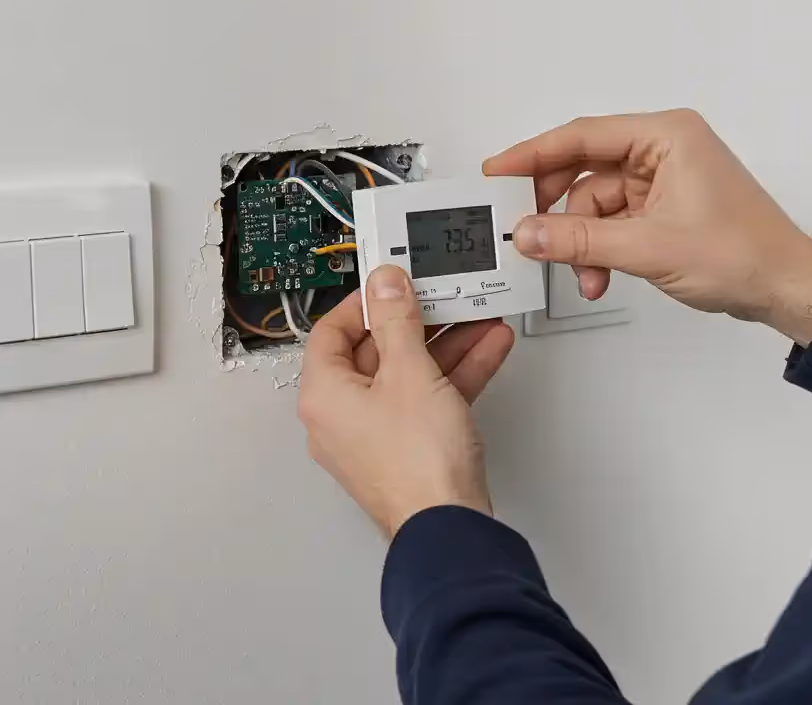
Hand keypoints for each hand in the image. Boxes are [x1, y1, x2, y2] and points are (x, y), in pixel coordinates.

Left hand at [297, 265, 515, 537]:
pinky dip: (454, 375)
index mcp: (324, 395)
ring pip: (409, 374)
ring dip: (446, 344)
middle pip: (376, 351)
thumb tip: (385, 286)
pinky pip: (428, 399)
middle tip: (443, 297)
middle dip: (419, 321)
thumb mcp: (411, 372)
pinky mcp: (409, 449)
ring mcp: (376, 435)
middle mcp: (342, 417)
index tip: (393, 284)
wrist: (450, 527)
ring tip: (478, 318)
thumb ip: (399, 322)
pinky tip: (486, 350)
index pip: (333, 331)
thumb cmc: (418, 465)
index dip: (364, 302)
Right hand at [484, 109, 811, 346]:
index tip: (497, 173)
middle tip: (524, 229)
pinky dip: (600, 249)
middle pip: (584, 168)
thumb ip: (579, 240)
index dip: (533, 155)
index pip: (582, 136)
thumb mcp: (648, 247)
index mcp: (666, 136)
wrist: (785, 288)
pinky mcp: (664, 208)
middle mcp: (663, 150)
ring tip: (584, 275)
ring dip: (582, 241)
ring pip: (595, 202)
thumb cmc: (744, 254)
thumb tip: (528, 233)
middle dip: (557, 208)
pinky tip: (599, 276)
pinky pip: (613, 221)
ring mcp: (663, 180)